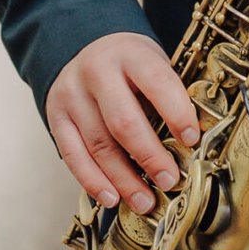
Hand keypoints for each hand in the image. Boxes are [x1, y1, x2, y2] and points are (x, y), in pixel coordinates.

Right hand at [45, 32, 200, 215]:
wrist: (85, 49)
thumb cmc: (130, 65)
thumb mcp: (153, 63)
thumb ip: (169, 95)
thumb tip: (190, 144)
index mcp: (131, 53)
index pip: (157, 82)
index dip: (177, 113)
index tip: (192, 140)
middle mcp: (97, 71)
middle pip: (124, 121)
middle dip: (150, 157)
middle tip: (169, 180)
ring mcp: (72, 95)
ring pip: (98, 144)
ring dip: (123, 179)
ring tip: (145, 201)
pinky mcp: (56, 117)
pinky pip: (73, 155)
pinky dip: (93, 181)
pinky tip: (112, 197)